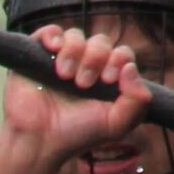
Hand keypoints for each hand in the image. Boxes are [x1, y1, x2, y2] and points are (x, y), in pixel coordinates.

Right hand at [1, 25, 153, 172]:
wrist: (39, 142)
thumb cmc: (76, 135)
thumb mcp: (118, 124)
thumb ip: (139, 100)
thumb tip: (130, 68)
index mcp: (105, 78)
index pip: (121, 53)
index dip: (118, 60)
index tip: (108, 80)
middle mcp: (84, 66)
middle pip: (100, 41)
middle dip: (96, 58)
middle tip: (83, 83)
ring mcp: (59, 61)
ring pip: (75, 36)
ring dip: (74, 52)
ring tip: (65, 76)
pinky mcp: (34, 58)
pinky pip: (48, 31)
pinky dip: (53, 35)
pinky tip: (54, 49)